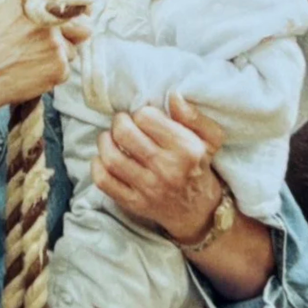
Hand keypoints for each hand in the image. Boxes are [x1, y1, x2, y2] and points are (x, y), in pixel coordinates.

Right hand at [0, 0, 92, 114]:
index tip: (77, 14)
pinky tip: (31, 71)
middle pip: (85, 25)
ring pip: (73, 50)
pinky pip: (66, 69)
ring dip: (59, 55)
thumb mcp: (3, 4)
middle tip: (54, 42)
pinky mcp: (60, 67)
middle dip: (75, 34)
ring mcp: (58, 42)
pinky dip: (52, 73)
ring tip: (31, 58)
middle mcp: (51, 16)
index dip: (76, 7)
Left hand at [94, 94, 228, 242]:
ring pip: (111, 158)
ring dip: (104, 141)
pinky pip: (104, 182)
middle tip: (122, 123)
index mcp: (186, 149)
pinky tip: (103, 158)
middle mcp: (167, 169)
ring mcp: (148, 188)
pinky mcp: (134, 203)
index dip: (142, 113)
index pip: (147, 118)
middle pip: (125, 134)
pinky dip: (97, 166)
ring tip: (110, 137)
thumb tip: (174, 96)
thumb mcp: (210, 138)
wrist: (198, 211)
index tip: (144, 118)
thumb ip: (193, 115)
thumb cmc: (199, 166)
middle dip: (118, 122)